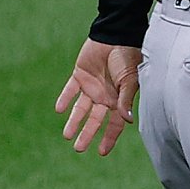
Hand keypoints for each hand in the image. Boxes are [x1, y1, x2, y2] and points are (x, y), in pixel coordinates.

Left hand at [55, 38, 141, 154]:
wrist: (116, 36)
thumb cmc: (128, 58)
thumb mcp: (129, 80)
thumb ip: (126, 100)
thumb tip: (127, 121)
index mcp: (119, 100)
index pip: (114, 124)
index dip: (109, 138)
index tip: (101, 152)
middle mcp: (105, 96)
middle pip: (94, 120)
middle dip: (87, 134)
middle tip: (78, 149)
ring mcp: (92, 87)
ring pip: (81, 109)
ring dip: (74, 122)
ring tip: (66, 135)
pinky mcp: (80, 75)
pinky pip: (70, 90)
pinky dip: (65, 99)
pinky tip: (59, 110)